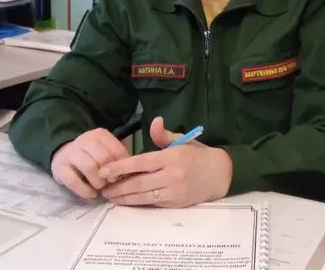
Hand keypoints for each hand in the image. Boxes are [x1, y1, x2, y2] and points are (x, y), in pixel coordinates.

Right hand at [50, 128, 129, 198]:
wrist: (64, 154)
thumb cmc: (91, 155)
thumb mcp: (106, 150)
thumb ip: (117, 158)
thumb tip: (128, 173)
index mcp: (100, 135)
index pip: (116, 150)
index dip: (122, 166)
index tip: (122, 175)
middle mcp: (84, 140)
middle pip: (103, 158)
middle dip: (110, 174)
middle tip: (112, 182)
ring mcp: (70, 153)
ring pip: (90, 167)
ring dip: (99, 182)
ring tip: (101, 187)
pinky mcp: (59, 168)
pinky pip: (73, 181)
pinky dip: (85, 191)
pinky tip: (91, 194)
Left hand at [99, 117, 232, 207]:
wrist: (221, 174)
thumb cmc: (199, 155)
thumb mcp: (183, 140)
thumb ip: (164, 135)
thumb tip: (154, 121)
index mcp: (172, 156)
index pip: (140, 162)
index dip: (120, 167)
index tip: (104, 171)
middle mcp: (172, 174)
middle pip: (138, 182)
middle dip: (117, 187)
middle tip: (103, 188)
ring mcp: (174, 191)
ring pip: (143, 196)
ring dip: (124, 198)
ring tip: (111, 197)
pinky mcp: (176, 203)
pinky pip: (153, 203)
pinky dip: (138, 202)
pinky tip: (128, 200)